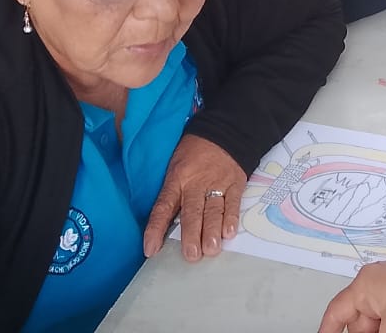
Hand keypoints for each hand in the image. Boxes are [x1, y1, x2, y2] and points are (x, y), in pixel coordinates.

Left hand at [143, 135, 246, 261]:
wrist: (224, 131)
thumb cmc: (193, 154)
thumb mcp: (175, 167)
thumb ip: (173, 194)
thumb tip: (165, 228)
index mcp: (177, 179)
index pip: (163, 205)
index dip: (156, 228)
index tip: (150, 249)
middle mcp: (196, 182)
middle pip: (192, 210)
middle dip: (191, 233)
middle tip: (192, 255)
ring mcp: (217, 182)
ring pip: (213, 209)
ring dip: (212, 230)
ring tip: (211, 249)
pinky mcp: (236, 183)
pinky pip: (233, 202)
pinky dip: (231, 218)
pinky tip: (229, 232)